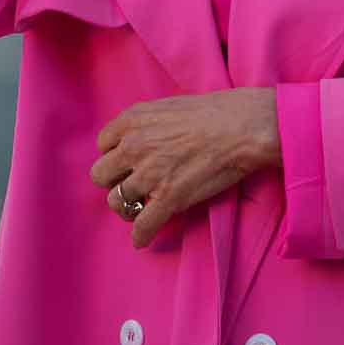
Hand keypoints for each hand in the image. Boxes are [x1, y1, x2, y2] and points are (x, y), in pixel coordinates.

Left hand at [89, 87, 280, 248]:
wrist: (242, 127)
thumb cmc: (214, 112)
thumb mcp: (167, 105)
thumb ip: (144, 122)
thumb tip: (138, 138)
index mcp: (132, 121)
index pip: (103, 145)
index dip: (116, 155)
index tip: (127, 162)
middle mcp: (134, 146)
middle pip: (101, 175)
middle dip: (115, 180)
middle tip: (132, 183)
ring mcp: (150, 174)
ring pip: (117, 202)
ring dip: (127, 207)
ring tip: (140, 209)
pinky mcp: (169, 198)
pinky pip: (143, 226)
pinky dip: (141, 235)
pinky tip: (142, 239)